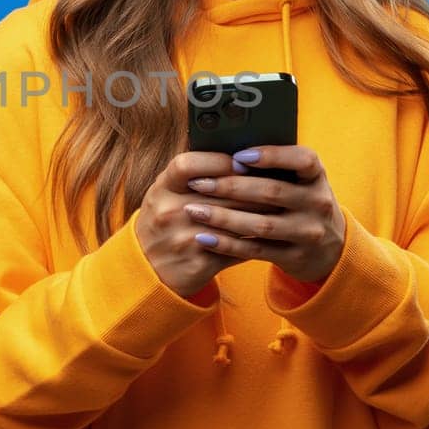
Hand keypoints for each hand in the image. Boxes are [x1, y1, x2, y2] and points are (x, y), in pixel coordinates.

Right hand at [134, 150, 273, 297]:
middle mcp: (170, 213)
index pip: (187, 165)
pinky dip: (256, 241)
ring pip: (234, 222)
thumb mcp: (164, 194)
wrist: (147, 270)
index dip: (218, 161)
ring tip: (281, 206)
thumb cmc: (162, 223)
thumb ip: (191, 175)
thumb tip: (234, 157)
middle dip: (255, 188)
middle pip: (221, 194)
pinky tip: (271, 234)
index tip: (243, 162)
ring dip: (262, 213)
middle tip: (280, 182)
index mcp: (161, 190)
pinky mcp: (200, 264)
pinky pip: (237, 249)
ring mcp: (184, 240)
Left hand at [181, 145, 346, 283]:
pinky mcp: (295, 257)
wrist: (330, 249)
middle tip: (198, 183)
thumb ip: (275, 168)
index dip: (271, 155)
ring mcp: (308, 233)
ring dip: (223, 217)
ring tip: (193, 210)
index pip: (303, 160)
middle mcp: (318, 203)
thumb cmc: (301, 203)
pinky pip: (255, 251)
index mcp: (317, 177)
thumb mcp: (301, 182)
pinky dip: (227, 244)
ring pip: (261, 225)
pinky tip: (203, 237)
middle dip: (230, 186)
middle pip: (272, 192)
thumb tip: (226, 151)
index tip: (238, 155)